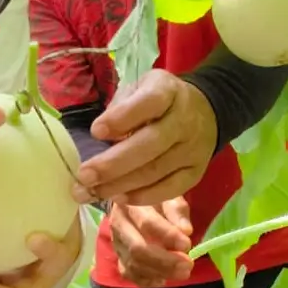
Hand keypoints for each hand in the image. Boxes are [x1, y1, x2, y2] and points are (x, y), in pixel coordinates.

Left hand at [72, 69, 217, 204]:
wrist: (204, 112)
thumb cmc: (158, 101)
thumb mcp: (138, 90)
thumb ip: (120, 108)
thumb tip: (101, 135)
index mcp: (167, 92)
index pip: (148, 103)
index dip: (121, 118)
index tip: (95, 132)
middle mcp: (184, 120)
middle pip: (150, 144)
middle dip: (113, 163)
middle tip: (83, 176)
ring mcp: (192, 149)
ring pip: (156, 171)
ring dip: (120, 184)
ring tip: (91, 191)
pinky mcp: (195, 172)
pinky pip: (169, 189)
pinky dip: (142, 197)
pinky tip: (119, 197)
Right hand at [110, 197, 193, 287]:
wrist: (136, 203)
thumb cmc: (157, 200)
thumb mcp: (169, 197)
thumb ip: (177, 211)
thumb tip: (186, 231)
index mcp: (130, 204)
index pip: (147, 223)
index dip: (167, 236)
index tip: (187, 245)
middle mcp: (118, 224)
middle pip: (137, 248)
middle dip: (164, 261)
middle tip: (188, 265)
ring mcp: (116, 243)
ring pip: (133, 264)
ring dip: (160, 272)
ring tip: (182, 272)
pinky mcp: (118, 258)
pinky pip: (129, 274)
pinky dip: (147, 280)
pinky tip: (163, 279)